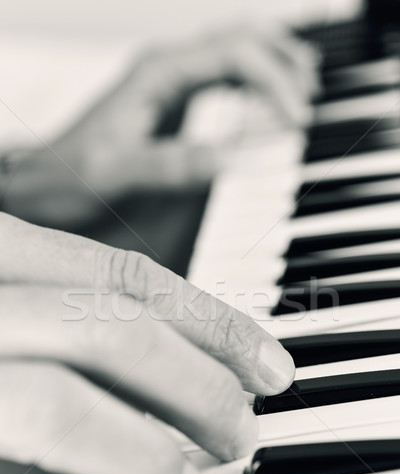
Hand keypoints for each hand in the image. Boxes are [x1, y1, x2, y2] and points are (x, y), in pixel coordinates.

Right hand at [0, 213, 294, 473]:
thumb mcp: (5, 307)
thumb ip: (65, 316)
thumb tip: (187, 359)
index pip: (122, 277)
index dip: (211, 321)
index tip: (270, 365)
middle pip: (109, 332)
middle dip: (198, 386)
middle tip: (242, 432)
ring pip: (58, 408)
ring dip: (147, 456)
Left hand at [2, 25, 318, 226]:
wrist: (45, 184)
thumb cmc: (73, 177)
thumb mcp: (116, 173)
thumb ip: (169, 165)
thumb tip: (228, 160)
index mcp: (157, 74)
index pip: (234, 55)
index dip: (274, 80)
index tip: (298, 118)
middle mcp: (167, 69)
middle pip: (240, 39)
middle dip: (284, 60)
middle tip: (311, 96)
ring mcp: (170, 83)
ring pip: (234, 52)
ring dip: (273, 64)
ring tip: (304, 88)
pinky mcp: (172, 103)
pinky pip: (222, 78)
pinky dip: (253, 83)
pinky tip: (266, 103)